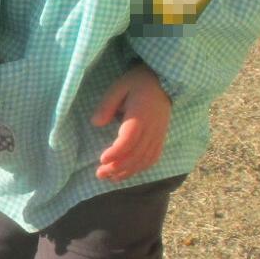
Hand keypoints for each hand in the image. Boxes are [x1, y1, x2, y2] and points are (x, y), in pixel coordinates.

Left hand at [92, 64, 170, 181]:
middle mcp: (152, 129)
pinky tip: (125, 173)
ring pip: (144, 160)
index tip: (102, 159)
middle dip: (117, 167)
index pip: (130, 140)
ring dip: (127, 171)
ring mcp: (158, 135)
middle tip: (100, 173)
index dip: (116, 152)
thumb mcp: (118, 87)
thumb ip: (107, 104)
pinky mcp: (161, 138)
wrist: (163, 81)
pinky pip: (152, 158)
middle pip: (136, 154)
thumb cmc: (137, 83)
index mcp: (141, 115)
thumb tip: (96, 123)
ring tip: (109, 177)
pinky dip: (139, 168)